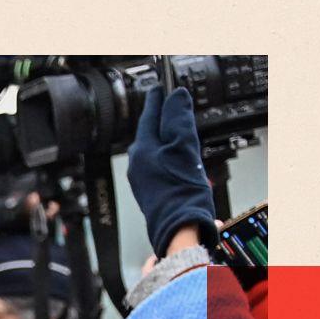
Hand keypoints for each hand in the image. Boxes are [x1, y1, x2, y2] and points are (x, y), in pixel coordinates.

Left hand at [126, 86, 215, 257]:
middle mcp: (136, 164)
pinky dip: (164, 157)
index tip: (159, 90)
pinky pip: (154, 166)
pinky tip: (173, 162)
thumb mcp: (184, 146)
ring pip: (151, 151)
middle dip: (158, 121)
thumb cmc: (181, 190)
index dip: (156, 101)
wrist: (178, 228)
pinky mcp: (147, 192)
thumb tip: (175, 96)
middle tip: (167, 108)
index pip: (149, 116)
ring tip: (173, 134)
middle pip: (148, 134)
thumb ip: (178, 119)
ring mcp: (140, 179)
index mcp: (143, 149)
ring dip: (162, 141)